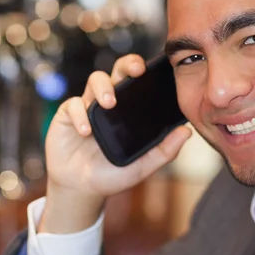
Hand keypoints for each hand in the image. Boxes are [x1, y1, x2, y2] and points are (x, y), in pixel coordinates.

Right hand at [40, 54, 191, 232]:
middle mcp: (109, 102)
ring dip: (103, 88)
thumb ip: (164, 152)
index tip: (153, 71)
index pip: (137, 82)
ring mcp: (88, 106)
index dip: (144, 70)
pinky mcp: (67, 115)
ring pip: (95, 80)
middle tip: (136, 71)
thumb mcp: (141, 167)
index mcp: (128, 110)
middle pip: (118, 71)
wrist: (81, 189)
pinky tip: (86, 132)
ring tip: (109, 104)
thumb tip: (187, 132)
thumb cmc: (112, 175)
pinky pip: (73, 104)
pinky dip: (80, 115)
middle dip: (127, 65)